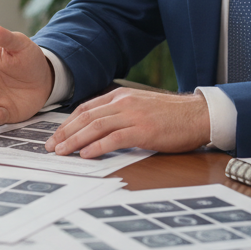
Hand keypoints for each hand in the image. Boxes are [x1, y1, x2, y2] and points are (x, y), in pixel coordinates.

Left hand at [45, 88, 210, 157]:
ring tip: (62, 152)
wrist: (198, 115)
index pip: (86, 108)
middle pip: (86, 117)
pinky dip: (97, 146)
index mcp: (121, 95)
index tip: (56, 135)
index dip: (68, 122)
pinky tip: (86, 154)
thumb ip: (120, 113)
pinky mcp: (143, 130)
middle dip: (65, 132)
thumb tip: (98, 128)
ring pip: (96, 126)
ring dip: (75, 140)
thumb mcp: (140, 106)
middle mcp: (124, 102)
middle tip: (52, 146)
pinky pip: (114, 138)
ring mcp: (134, 115)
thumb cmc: (171, 115)